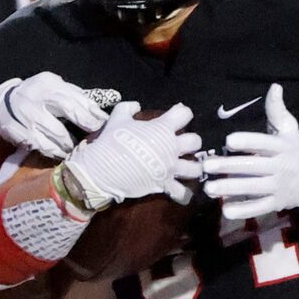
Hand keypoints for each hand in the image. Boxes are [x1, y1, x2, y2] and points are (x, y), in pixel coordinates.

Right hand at [0, 72, 119, 159]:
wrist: (3, 101)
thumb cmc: (39, 94)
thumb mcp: (56, 87)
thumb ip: (78, 96)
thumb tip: (113, 101)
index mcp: (48, 85)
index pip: (74, 101)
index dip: (90, 115)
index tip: (103, 125)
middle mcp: (34, 99)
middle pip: (63, 118)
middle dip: (81, 130)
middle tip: (93, 141)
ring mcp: (23, 117)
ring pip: (51, 137)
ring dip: (67, 147)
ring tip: (76, 151)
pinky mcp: (14, 131)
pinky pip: (37, 146)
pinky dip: (50, 152)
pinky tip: (59, 154)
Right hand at [60, 100, 201, 207]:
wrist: (102, 169)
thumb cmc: (111, 141)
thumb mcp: (117, 117)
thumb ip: (128, 108)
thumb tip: (136, 106)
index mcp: (162, 128)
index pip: (184, 114)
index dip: (181, 113)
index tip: (176, 116)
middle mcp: (171, 147)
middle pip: (196, 141)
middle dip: (191, 142)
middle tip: (181, 144)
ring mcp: (170, 168)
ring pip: (195, 168)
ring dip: (193, 167)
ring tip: (186, 167)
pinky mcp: (164, 185)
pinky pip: (181, 192)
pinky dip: (182, 192)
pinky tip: (180, 190)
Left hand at [204, 86, 298, 221]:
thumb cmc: (295, 149)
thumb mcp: (290, 128)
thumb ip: (277, 110)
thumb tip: (274, 87)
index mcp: (281, 146)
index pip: (263, 143)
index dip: (247, 141)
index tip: (229, 141)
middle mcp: (280, 166)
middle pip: (253, 167)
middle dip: (229, 167)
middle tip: (206, 166)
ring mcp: (278, 186)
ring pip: (252, 188)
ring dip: (230, 189)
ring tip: (208, 188)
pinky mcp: (276, 203)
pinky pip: (259, 207)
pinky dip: (243, 210)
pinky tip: (225, 210)